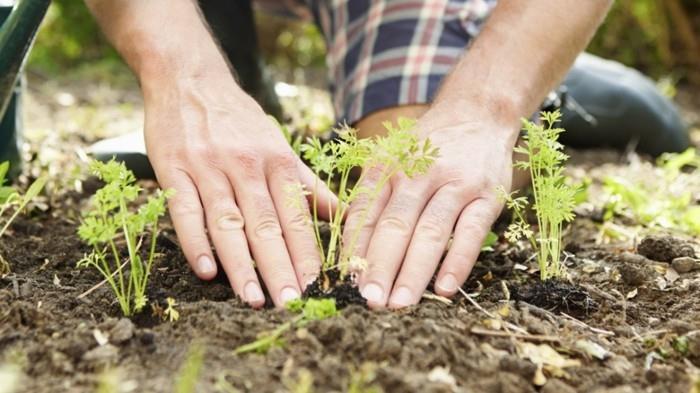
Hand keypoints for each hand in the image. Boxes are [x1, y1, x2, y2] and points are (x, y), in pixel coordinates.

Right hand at [143, 73, 335, 307]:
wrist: (191, 80)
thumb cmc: (240, 121)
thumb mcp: (279, 146)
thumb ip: (307, 184)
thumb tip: (342, 215)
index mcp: (277, 163)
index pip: (296, 217)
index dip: (307, 254)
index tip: (318, 288)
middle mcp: (247, 166)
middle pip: (267, 225)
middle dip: (280, 267)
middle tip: (292, 303)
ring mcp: (210, 168)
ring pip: (229, 222)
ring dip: (241, 264)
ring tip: (253, 299)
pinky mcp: (175, 169)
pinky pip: (186, 210)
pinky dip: (196, 241)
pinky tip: (207, 271)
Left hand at [344, 110, 517, 308]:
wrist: (478, 113)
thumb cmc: (427, 148)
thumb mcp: (391, 159)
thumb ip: (373, 198)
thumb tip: (351, 252)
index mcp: (388, 166)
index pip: (366, 213)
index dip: (355, 249)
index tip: (347, 283)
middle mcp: (419, 173)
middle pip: (396, 225)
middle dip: (380, 266)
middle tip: (370, 301)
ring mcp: (456, 184)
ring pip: (431, 231)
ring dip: (414, 271)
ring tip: (399, 303)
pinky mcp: (488, 195)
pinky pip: (472, 232)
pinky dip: (457, 261)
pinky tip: (444, 289)